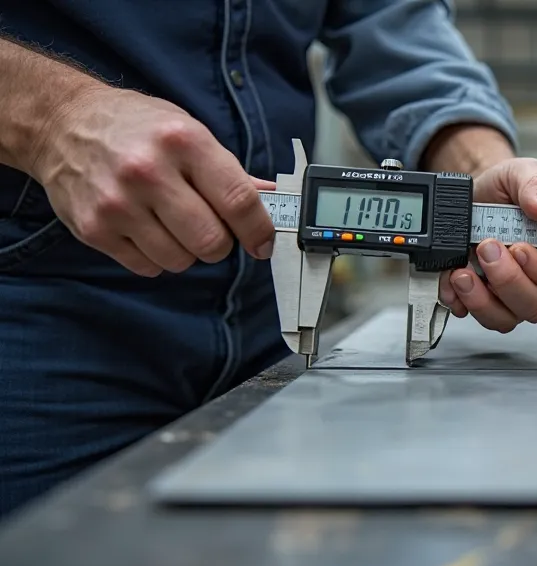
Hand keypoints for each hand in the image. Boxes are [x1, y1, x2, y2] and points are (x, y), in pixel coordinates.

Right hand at [32, 86, 274, 276]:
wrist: (62, 123)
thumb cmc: (135, 128)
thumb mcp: (189, 130)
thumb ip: (229, 170)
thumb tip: (271, 198)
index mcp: (183, 142)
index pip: (238, 200)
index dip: (259, 231)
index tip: (263, 244)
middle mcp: (149, 172)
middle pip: (211, 242)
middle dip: (220, 244)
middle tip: (211, 229)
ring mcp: (118, 203)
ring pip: (180, 261)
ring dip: (186, 252)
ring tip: (172, 224)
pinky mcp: (94, 229)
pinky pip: (147, 267)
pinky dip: (155, 257)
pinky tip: (146, 229)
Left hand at [438, 158, 536, 332]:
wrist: (476, 192)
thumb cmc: (510, 186)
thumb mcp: (525, 171)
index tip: (518, 249)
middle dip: (507, 282)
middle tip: (486, 248)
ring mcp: (519, 290)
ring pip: (508, 317)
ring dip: (482, 300)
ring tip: (462, 272)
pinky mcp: (490, 298)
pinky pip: (479, 314)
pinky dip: (461, 302)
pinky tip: (451, 282)